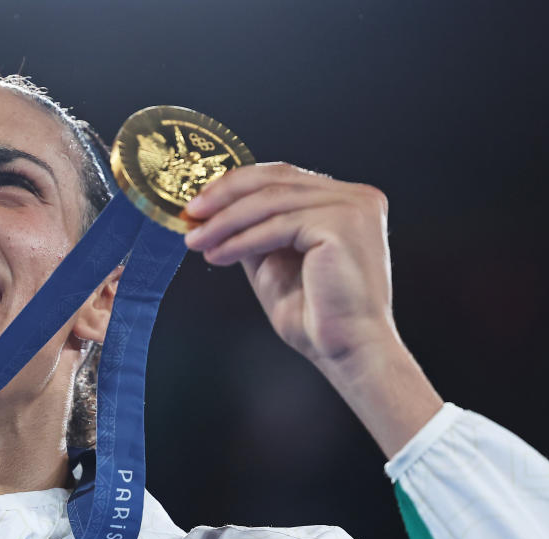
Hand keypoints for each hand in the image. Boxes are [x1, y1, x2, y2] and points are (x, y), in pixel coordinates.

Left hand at [182, 162, 396, 366]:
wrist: (348, 350)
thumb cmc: (318, 317)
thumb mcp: (274, 262)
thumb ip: (254, 231)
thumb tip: (214, 211)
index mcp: (346, 202)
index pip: (284, 177)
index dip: (237, 187)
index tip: (201, 205)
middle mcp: (356, 197)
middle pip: (277, 178)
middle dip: (226, 195)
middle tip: (192, 214)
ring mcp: (352, 207)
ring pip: (272, 200)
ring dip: (226, 221)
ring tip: (197, 240)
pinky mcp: (342, 224)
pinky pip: (278, 224)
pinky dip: (242, 239)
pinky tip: (218, 254)